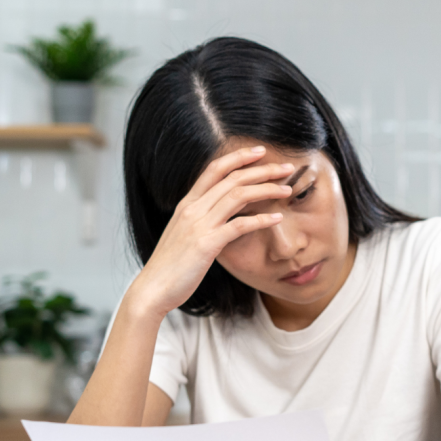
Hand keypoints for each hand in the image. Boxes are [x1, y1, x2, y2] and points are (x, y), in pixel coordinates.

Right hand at [125, 145, 293, 318]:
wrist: (153, 289)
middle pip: (232, 178)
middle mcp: (192, 209)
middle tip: (286, 167)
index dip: (238, 157)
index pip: (215, 169)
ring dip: (267, 189)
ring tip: (287, 189)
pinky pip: (240, 225)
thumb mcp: (183, 233)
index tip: (260, 152)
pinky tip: (278, 218)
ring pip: (238, 195)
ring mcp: (199, 225)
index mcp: (187, 204)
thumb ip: (200, 219)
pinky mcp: (206, 244)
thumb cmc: (171, 265)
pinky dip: (262, 219)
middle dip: (262, 169)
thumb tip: (219, 212)